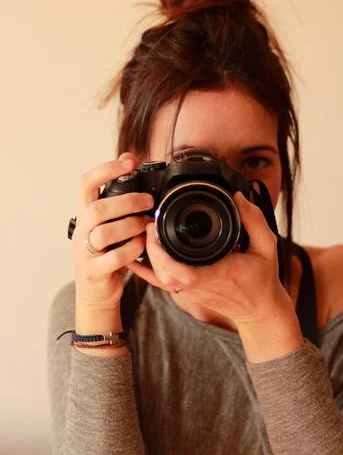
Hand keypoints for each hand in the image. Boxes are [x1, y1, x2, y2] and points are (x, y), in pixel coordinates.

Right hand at [72, 152, 154, 311]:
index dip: (106, 170)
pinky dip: (132, 249)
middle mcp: (82, 231)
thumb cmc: (108, 253)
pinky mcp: (94, 271)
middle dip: (127, 201)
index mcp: (85, 214)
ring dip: (130, 225)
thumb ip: (118, 199)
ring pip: (104, 233)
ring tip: (147, 224)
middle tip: (149, 201)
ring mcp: (85, 252)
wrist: (96, 292)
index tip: (129, 162)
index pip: (86, 184)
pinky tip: (143, 245)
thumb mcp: (110, 223)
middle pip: (97, 208)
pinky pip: (114, 258)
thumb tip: (131, 162)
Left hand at [132, 190, 295, 325]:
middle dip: (149, 249)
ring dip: (146, 257)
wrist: (259, 310)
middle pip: (162, 274)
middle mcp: (197, 285)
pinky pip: (160, 282)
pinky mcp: (186, 291)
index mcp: (215, 275)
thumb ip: (254, 219)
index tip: (154, 227)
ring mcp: (189, 291)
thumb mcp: (267, 245)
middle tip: (146, 223)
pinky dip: (144, 269)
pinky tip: (132, 256)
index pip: (181, 270)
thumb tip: (238, 197)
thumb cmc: (263, 278)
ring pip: (158, 279)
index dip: (161, 252)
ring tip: (142, 232)